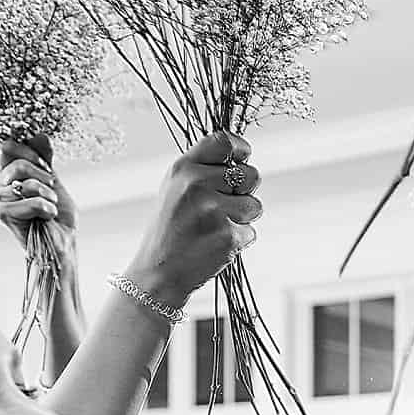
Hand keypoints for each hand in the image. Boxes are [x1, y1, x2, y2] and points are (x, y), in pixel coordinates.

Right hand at [0, 136, 76, 268]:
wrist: (62, 244)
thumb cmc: (57, 217)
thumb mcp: (53, 181)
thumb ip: (44, 159)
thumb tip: (39, 134)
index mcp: (6, 175)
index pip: (9, 147)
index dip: (31, 152)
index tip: (47, 167)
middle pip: (17, 164)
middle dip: (43, 177)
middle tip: (52, 191)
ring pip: (24, 183)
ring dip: (47, 195)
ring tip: (50, 207)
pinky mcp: (2, 214)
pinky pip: (29, 200)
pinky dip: (45, 208)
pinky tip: (47, 218)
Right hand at [120, 131, 262, 310]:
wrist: (158, 273)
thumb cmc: (170, 228)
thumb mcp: (174, 188)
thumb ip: (202, 169)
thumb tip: (238, 156)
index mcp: (183, 169)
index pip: (222, 142)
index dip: (240, 148)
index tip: (242, 158)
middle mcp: (197, 185)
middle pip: (251, 175)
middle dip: (245, 191)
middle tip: (223, 206)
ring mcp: (213, 211)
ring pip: (255, 205)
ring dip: (243, 217)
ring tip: (216, 227)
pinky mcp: (228, 237)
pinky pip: (251, 231)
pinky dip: (239, 240)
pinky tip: (215, 244)